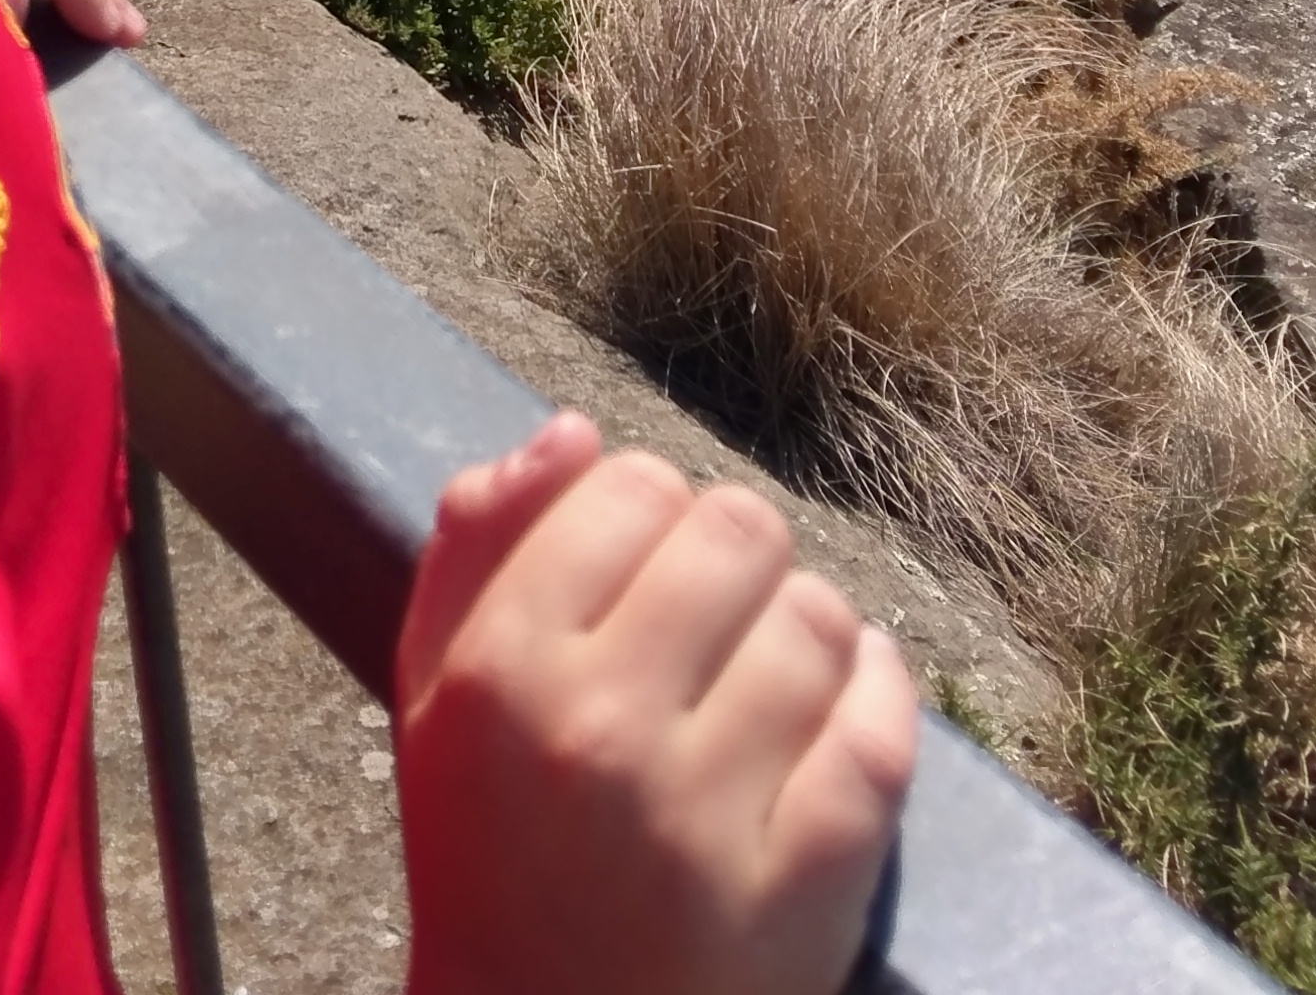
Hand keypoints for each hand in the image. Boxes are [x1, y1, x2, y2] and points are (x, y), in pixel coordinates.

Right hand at [397, 414, 915, 994]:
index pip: (628, 489)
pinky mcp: (807, 886)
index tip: (643, 566)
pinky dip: (878, 694)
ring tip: (772, 672)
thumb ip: (476, 552)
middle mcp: (600, 729)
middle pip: (737, 533)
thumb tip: (569, 430)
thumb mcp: (434, 699)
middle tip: (716, 615)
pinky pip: (882, 730)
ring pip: (820, 621)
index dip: (648, 512)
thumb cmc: (487, 857)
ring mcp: (710, 813)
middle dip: (737, 557)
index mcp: (501, 671)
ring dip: (807, 629)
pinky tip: (847, 700)